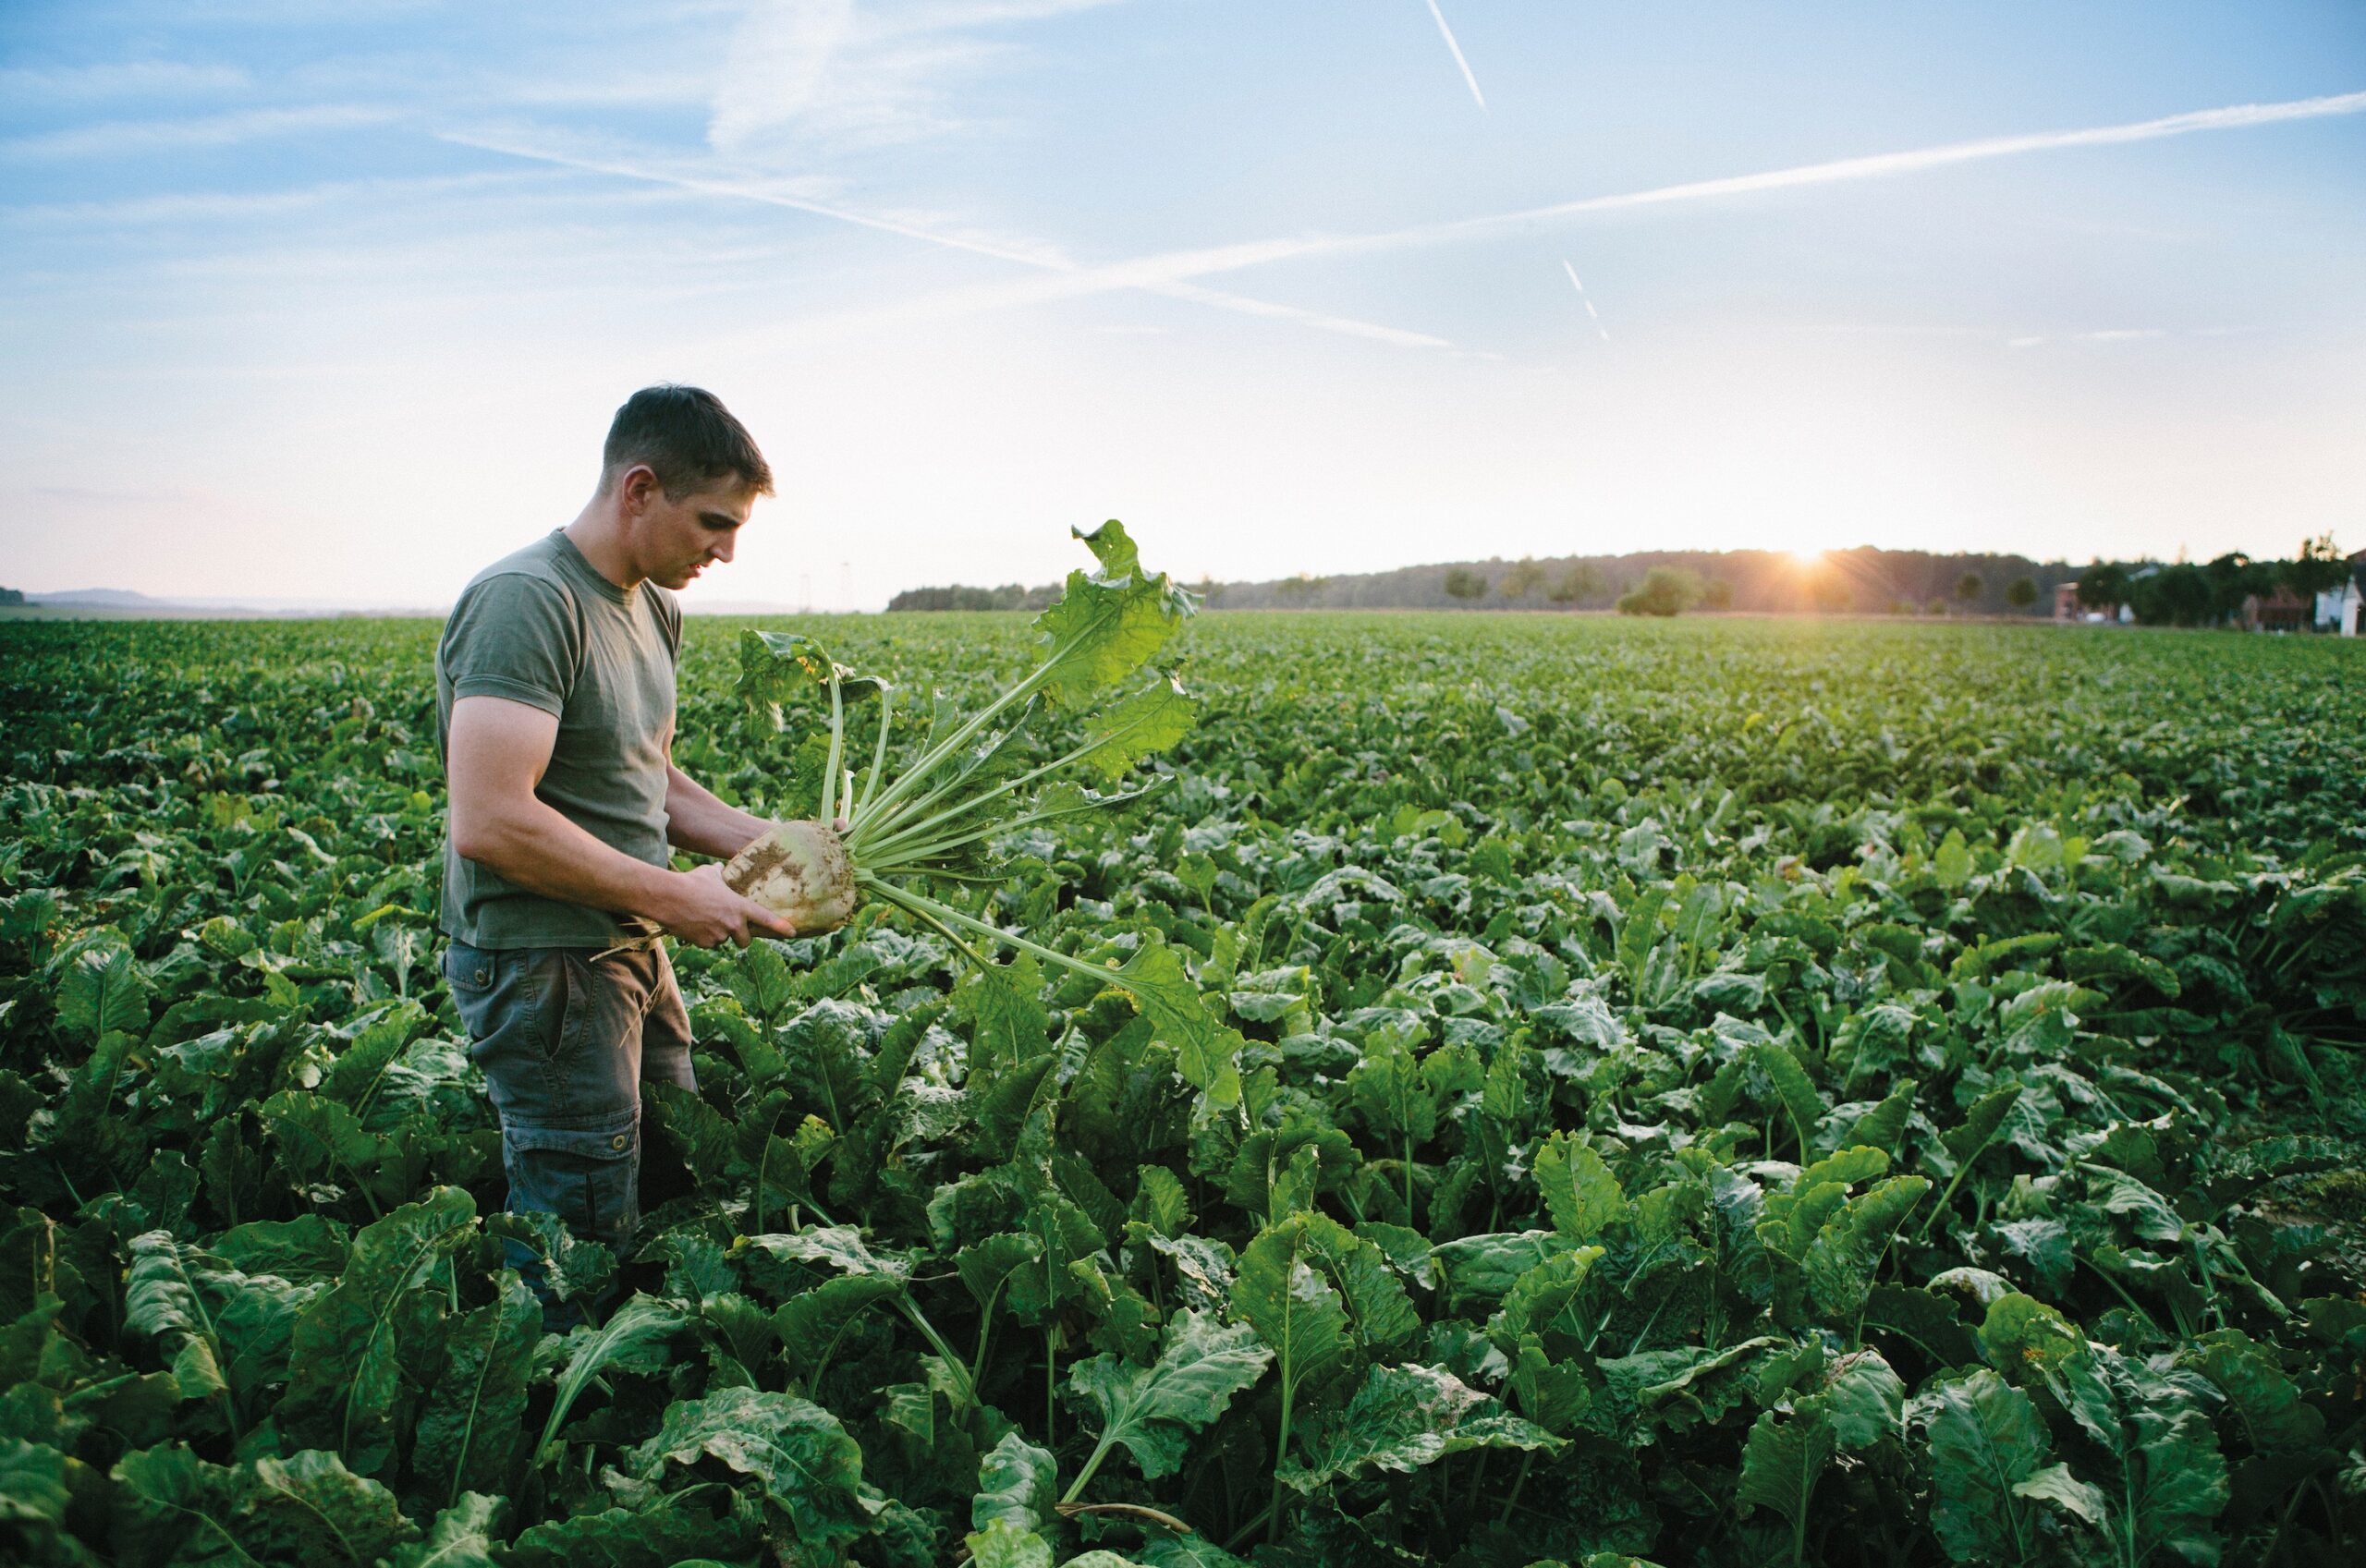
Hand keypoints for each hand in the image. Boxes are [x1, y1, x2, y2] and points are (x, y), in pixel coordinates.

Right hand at [658, 863, 797, 948]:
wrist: (669, 897)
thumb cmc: (690, 882)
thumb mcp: (709, 874)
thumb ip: (720, 874)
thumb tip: (721, 867)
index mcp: (740, 906)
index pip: (766, 919)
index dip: (781, 927)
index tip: (793, 933)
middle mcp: (733, 924)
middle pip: (746, 941)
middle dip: (741, 937)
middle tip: (730, 927)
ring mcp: (719, 935)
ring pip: (723, 941)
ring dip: (718, 934)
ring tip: (703, 918)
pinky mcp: (705, 944)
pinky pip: (708, 944)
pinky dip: (703, 938)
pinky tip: (693, 925)